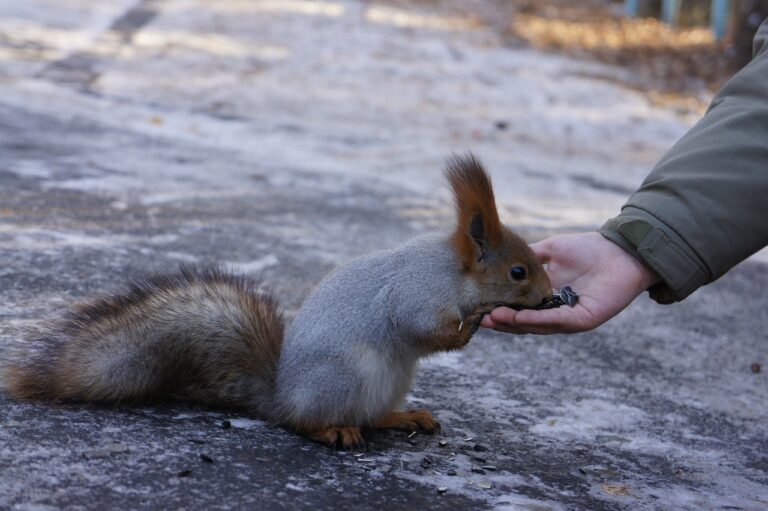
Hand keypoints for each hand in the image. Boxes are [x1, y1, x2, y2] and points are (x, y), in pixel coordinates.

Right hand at [480, 232, 659, 333]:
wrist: (621, 249)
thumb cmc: (588, 248)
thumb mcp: (550, 249)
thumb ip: (527, 256)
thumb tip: (499, 256)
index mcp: (546, 297)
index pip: (518, 308)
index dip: (499, 309)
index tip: (479, 306)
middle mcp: (556, 311)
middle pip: (524, 323)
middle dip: (502, 322)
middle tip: (481, 318)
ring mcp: (569, 318)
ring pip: (537, 327)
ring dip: (514, 324)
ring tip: (493, 318)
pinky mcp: (584, 319)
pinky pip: (556, 322)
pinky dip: (536, 320)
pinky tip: (520, 317)